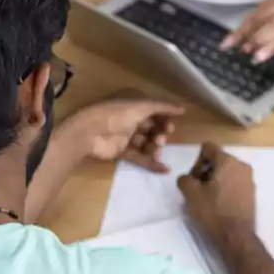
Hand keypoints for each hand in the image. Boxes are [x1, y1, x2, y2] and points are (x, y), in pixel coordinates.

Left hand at [67, 96, 184, 171]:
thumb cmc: (116, 114)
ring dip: (155, 147)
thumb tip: (183, 109)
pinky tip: (164, 169)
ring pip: (147, 142)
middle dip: (160, 132)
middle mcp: (131, 119)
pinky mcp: (122, 151)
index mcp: (133, 104)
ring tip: (157, 150)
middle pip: (152, 127)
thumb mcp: (141, 106)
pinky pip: (140, 157)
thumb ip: (163, 107)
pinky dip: (152, 163)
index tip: (173, 124)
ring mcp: (126, 136)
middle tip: (162, 138)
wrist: (89, 133)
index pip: (155, 110)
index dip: (165, 117)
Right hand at [177, 142, 255, 245]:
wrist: (236, 236)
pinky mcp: (251, 193)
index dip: (196, 160)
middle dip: (205, 171)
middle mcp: (242, 166)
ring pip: (226, 172)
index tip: (194, 178)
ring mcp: (249, 180)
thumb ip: (184, 178)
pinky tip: (218, 204)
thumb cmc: (213, 211)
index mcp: (228, 161)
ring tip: (207, 198)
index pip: (208, 148)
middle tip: (197, 189)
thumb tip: (187, 178)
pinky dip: (224, 188)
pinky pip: (234, 183)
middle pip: (218, 160)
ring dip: (214, 181)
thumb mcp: (190, 194)